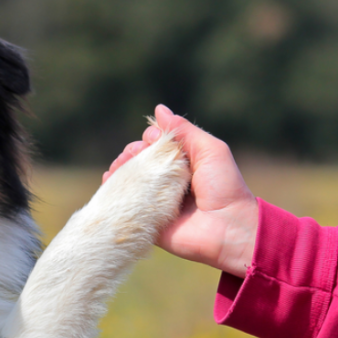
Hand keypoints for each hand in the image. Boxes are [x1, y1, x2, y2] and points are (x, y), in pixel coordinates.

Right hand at [103, 105, 257, 277]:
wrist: (229, 228)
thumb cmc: (225, 186)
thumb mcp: (209, 150)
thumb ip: (184, 131)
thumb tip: (159, 109)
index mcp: (182, 164)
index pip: (156, 145)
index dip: (149, 138)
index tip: (152, 140)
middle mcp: (167, 181)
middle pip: (139, 161)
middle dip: (130, 153)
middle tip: (131, 155)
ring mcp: (155, 201)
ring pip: (129, 180)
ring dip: (119, 169)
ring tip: (117, 167)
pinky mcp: (147, 220)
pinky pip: (126, 204)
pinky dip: (113, 191)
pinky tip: (109, 181)